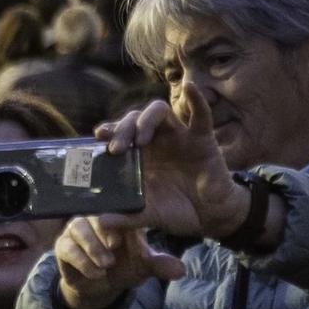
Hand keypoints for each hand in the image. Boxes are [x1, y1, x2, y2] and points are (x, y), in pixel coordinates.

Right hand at [54, 213, 186, 308]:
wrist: (100, 287)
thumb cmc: (125, 267)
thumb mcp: (144, 266)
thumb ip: (160, 264)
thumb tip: (180, 270)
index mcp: (117, 215)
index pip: (117, 205)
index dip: (120, 214)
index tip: (125, 232)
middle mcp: (95, 218)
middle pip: (94, 212)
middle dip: (104, 230)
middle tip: (115, 246)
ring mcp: (77, 230)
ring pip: (78, 227)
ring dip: (93, 246)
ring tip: (106, 264)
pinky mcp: (63, 245)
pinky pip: (67, 247)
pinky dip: (82, 260)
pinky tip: (95, 272)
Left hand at [99, 79, 248, 241]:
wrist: (210, 218)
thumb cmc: (177, 211)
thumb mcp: (150, 215)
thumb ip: (127, 217)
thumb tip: (101, 221)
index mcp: (140, 155)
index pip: (120, 133)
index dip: (109, 131)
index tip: (98, 135)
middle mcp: (157, 141)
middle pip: (135, 119)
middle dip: (123, 128)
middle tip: (115, 148)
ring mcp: (179, 137)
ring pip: (159, 112)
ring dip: (146, 120)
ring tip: (140, 139)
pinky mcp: (202, 139)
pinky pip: (201, 115)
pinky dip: (197, 100)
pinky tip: (190, 87)